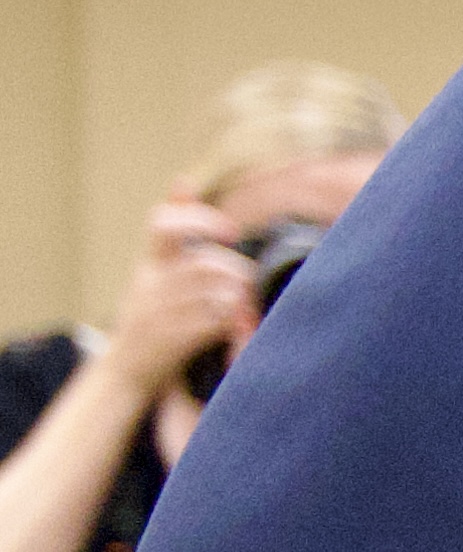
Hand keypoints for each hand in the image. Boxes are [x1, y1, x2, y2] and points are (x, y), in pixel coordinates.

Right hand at [88, 197, 250, 393]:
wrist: (124, 371)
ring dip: (239, 293)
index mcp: (148, 265)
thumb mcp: (153, 271)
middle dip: (235, 270)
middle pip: (204, 261)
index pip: (163, 224)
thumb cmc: (149, 316)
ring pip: (213, 287)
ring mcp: (161, 311)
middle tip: (248, 281)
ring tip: (246, 302)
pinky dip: (233, 318)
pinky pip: (213, 318)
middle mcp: (151, 284)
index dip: (200, 221)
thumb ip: (174, 233)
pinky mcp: (174, 338)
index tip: (230, 232)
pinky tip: (239, 324)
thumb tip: (183, 180)